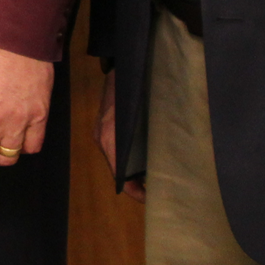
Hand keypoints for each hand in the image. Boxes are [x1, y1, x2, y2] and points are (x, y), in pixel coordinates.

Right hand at [97, 70, 145, 202]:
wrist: (122, 65)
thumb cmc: (133, 89)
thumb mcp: (141, 116)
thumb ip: (144, 140)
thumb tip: (157, 168)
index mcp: (109, 139)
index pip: (119, 176)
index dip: (135, 191)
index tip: (152, 199)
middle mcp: (103, 139)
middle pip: (119, 171)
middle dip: (138, 183)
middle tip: (161, 190)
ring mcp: (103, 133)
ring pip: (119, 161)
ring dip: (136, 171)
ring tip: (158, 177)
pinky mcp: (106, 127)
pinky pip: (118, 150)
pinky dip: (132, 159)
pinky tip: (148, 159)